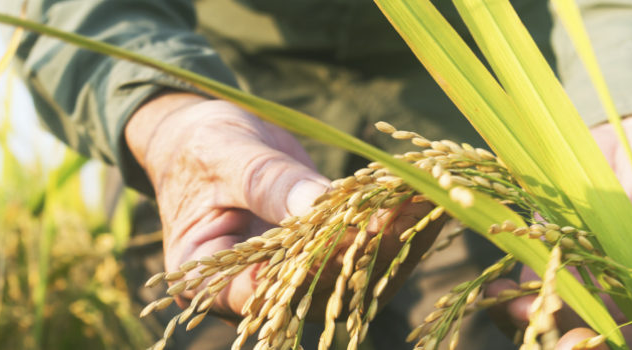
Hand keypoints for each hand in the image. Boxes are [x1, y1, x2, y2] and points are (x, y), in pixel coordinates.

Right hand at [126, 92, 442, 320]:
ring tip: (432, 199)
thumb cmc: (200, 146)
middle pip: (318, 290)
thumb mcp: (224, 155)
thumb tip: (317, 205)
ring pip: (352, 279)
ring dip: (396, 241)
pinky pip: (363, 254)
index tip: (352, 236)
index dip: (310, 269)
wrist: (205, 140)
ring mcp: (293, 281)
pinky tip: (423, 198)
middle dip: (369, 251)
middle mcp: (255, 294)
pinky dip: (395, 227)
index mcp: (209, 279)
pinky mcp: (323, 260)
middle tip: (412, 211)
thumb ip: (267, 183)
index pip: (263, 291)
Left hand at [487, 114, 631, 348]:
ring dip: (545, 329)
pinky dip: (513, 303)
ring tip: (524, 314)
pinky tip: (499, 295)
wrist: (630, 134)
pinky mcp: (556, 271)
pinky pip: (535, 299)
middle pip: (619, 344)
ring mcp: (596, 292)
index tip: (615, 342)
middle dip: (588, 345)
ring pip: (570, 328)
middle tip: (565, 343)